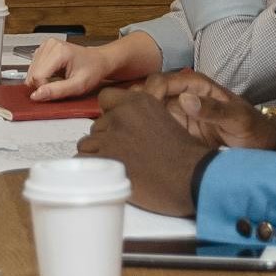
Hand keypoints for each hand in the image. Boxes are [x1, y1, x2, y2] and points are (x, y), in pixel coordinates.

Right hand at [24, 39, 114, 100]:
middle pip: (33, 73)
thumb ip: (57, 91)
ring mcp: (46, 45)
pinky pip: (34, 67)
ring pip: (31, 71)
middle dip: (43, 84)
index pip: (38, 76)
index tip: (58, 91)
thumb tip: (36, 95)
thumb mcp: (78, 86)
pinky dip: (41, 74)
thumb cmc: (92, 71)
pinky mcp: (43, 48)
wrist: (99, 60)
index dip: (45, 89)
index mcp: (59, 52)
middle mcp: (50, 45)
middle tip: (59, 86)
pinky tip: (53, 74)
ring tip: (58, 80)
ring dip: (42, 80)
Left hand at [75, 87, 210, 215]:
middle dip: (106, 139)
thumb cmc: (186, 155)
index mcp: (137, 102)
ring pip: (87, 144)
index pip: (105, 98)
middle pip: (97, 126)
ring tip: (118, 166)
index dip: (110, 114)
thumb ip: (143, 117)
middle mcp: (120, 115)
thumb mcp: (167, 121)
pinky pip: (83, 161)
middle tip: (124, 154)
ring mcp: (110, 138)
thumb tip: (129, 126)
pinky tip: (108, 175)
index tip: (118, 128)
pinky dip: (92, 169)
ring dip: (99, 155)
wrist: (192, 177)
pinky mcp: (104, 159)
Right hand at [140, 70, 275, 151]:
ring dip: (137, 122)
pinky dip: (145, 136)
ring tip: (134, 138)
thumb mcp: (237, 119)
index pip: (161, 81)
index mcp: (195, 85)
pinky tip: (141, 146)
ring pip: (146, 113)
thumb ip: (213, 109)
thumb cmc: (253, 129)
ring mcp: (176, 116)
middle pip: (147, 95)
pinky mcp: (174, 134)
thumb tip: (184, 99)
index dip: (150, 93)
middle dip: (136, 106)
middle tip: (134, 127)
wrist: (261, 152)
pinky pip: (153, 131)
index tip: (146, 111)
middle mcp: (181, 96)